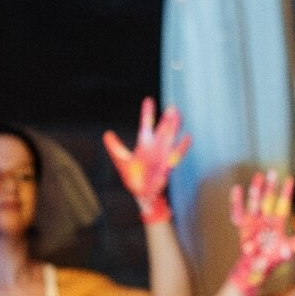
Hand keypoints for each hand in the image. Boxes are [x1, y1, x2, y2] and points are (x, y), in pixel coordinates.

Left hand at [103, 98, 188, 225]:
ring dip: (175, 132)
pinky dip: (180, 149)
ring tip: (182, 122)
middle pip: (163, 132)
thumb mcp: (121, 160)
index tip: (148, 100)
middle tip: (173, 107)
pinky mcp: (165, 170)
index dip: (147, 113)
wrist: (142, 195)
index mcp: (145, 145)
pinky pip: (174, 159)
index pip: (146, 125)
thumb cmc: (133, 178)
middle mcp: (155, 150)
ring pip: (170, 142)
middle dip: (167, 120)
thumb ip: (115, 147)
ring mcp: (162, 159)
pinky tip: (187, 138)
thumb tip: (107, 134)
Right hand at [226, 172, 294, 295]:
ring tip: (259, 176)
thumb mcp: (289, 250)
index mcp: (277, 223)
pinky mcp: (243, 228)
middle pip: (268, 200)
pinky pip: (239, 213)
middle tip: (272, 171)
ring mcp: (253, 223)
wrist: (255, 270)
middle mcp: (265, 220)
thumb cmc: (273, 260)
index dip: (286, 193)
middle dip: (270, 187)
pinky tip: (237, 188)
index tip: (289, 178)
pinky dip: (237, 202)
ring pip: (255, 203)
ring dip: (256, 190)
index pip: (282, 205)